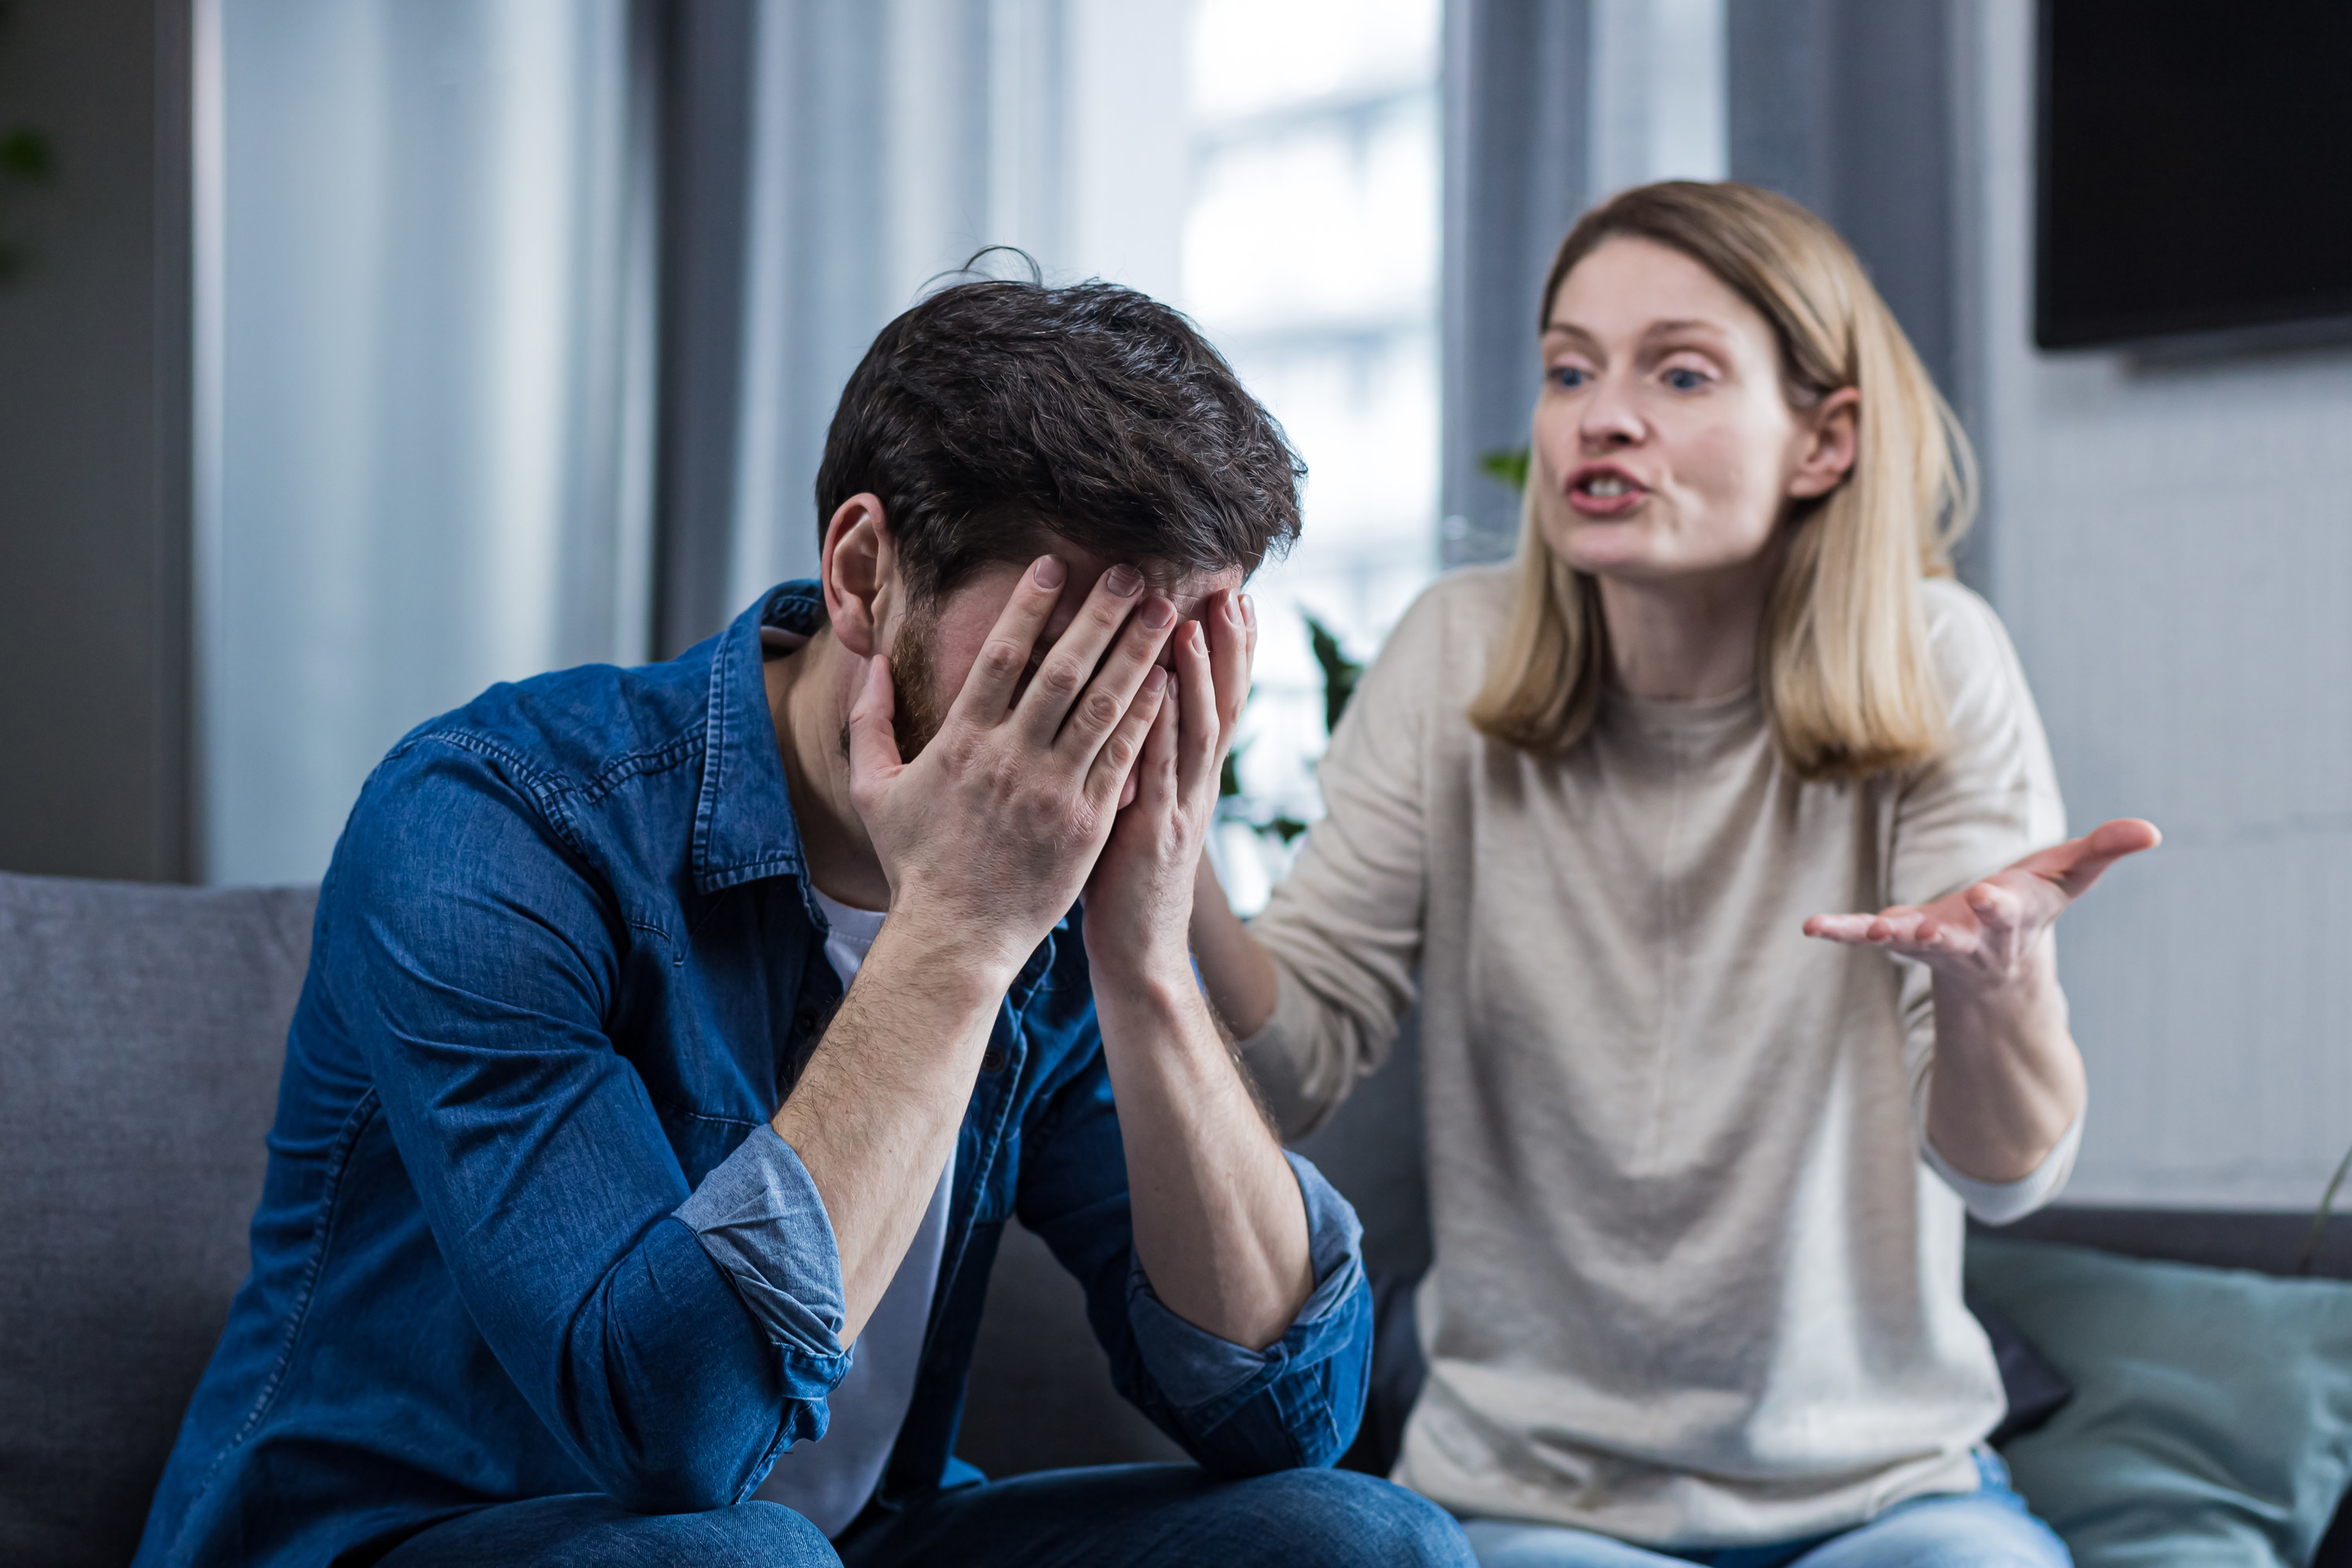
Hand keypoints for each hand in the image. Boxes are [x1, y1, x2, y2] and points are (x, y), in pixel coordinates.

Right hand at [848, 557, 1174, 984]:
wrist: (954, 939)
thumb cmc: (914, 865)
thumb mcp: (873, 791)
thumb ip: (868, 723)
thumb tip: (870, 664)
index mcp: (962, 743)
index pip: (1000, 658)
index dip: (1028, 607)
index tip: (1053, 566)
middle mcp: (1011, 759)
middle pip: (1063, 669)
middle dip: (1099, 615)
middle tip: (1128, 571)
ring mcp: (1054, 791)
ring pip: (1103, 706)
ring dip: (1136, 652)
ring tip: (1160, 611)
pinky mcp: (1088, 823)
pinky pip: (1123, 758)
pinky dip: (1147, 715)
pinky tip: (1168, 679)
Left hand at [1082, 589, 1255, 985]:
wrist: (1141, 955)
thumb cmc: (1128, 883)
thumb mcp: (1140, 810)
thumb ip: (1141, 762)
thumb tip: (1129, 711)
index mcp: (1192, 779)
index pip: (1220, 702)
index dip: (1231, 651)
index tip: (1235, 598)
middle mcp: (1196, 787)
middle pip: (1223, 704)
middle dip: (1228, 647)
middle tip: (1232, 591)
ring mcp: (1179, 808)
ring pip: (1196, 730)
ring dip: (1197, 675)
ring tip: (1193, 621)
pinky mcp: (1153, 831)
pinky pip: (1158, 768)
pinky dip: (1161, 725)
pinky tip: (1156, 687)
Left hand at [1802, 818, 2160, 994]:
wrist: (1997, 960)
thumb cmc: (2035, 905)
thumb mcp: (2071, 875)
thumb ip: (2105, 850)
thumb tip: (2151, 830)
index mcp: (2013, 918)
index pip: (2011, 911)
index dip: (2002, 904)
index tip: (1992, 893)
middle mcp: (1972, 937)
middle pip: (1962, 936)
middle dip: (1948, 930)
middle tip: (1929, 929)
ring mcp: (1932, 942)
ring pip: (1908, 943)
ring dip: (1888, 936)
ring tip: (1864, 933)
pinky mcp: (1899, 938)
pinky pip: (1865, 933)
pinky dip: (1840, 930)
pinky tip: (1811, 926)